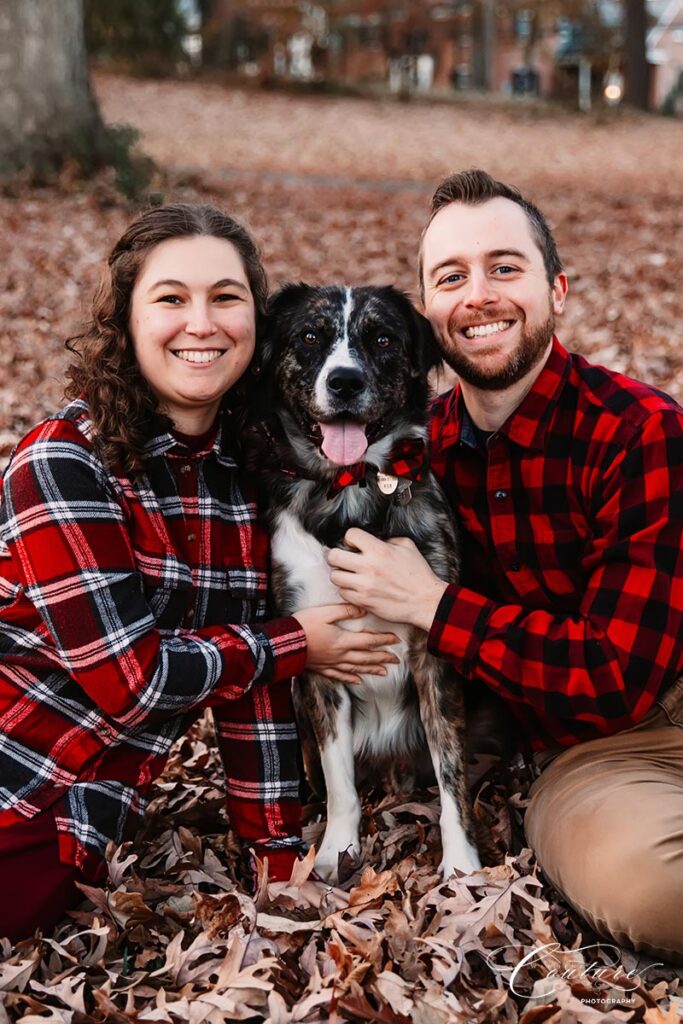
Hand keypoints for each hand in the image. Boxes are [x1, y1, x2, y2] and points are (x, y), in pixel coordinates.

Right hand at [294, 603, 398, 684]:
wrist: (283, 645)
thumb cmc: (303, 626)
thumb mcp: (325, 613)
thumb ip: (345, 611)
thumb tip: (362, 610)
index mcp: (343, 640)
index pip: (370, 641)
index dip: (384, 640)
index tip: (396, 640)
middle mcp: (341, 655)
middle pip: (367, 657)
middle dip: (383, 658)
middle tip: (397, 659)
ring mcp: (332, 663)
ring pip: (357, 669)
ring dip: (371, 670)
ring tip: (384, 672)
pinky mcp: (322, 668)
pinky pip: (340, 675)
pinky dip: (351, 678)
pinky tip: (358, 680)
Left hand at [327, 528, 447, 631]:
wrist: (425, 601)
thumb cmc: (418, 575)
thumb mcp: (407, 547)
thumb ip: (387, 540)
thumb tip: (372, 541)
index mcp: (380, 550)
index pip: (350, 534)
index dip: (350, 538)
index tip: (354, 544)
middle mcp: (369, 567)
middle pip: (333, 556)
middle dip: (336, 556)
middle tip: (343, 559)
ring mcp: (364, 586)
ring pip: (334, 576)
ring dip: (340, 574)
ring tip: (349, 575)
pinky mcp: (363, 601)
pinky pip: (343, 593)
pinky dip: (347, 590)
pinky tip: (357, 588)